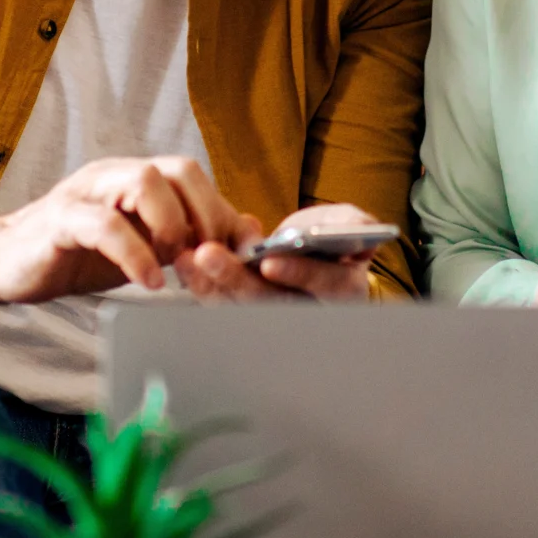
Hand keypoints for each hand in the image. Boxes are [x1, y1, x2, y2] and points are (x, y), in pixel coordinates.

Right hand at [0, 156, 250, 325]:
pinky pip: (104, 225)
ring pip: (144, 181)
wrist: (7, 264)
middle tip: (206, 258)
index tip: (237, 254)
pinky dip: (135, 253)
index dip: (222, 212)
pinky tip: (149, 282)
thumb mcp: (142, 247)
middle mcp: (114, 175)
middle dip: (204, 214)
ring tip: (174, 266)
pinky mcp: (60, 220)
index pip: (194, 177)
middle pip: (178, 169)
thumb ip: (186, 238)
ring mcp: (86, 192)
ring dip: (172, 226)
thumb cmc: (77, 254)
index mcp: (136, 178)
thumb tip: (245, 231)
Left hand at [175, 202, 379, 303]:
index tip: (271, 263)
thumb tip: (349, 229)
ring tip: (187, 257)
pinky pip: (223, 303)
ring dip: (210, 283)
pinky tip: (184, 264)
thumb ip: (354, 224)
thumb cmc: (336, 239)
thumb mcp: (352, 225)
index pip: (325, 285)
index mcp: (343, 289)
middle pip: (272, 302)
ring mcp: (276, 313)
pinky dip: (202, 284)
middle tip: (208, 254)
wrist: (319, 259)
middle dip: (237, 279)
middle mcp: (309, 309)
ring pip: (241, 306)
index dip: (299, 275)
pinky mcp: (248, 308)